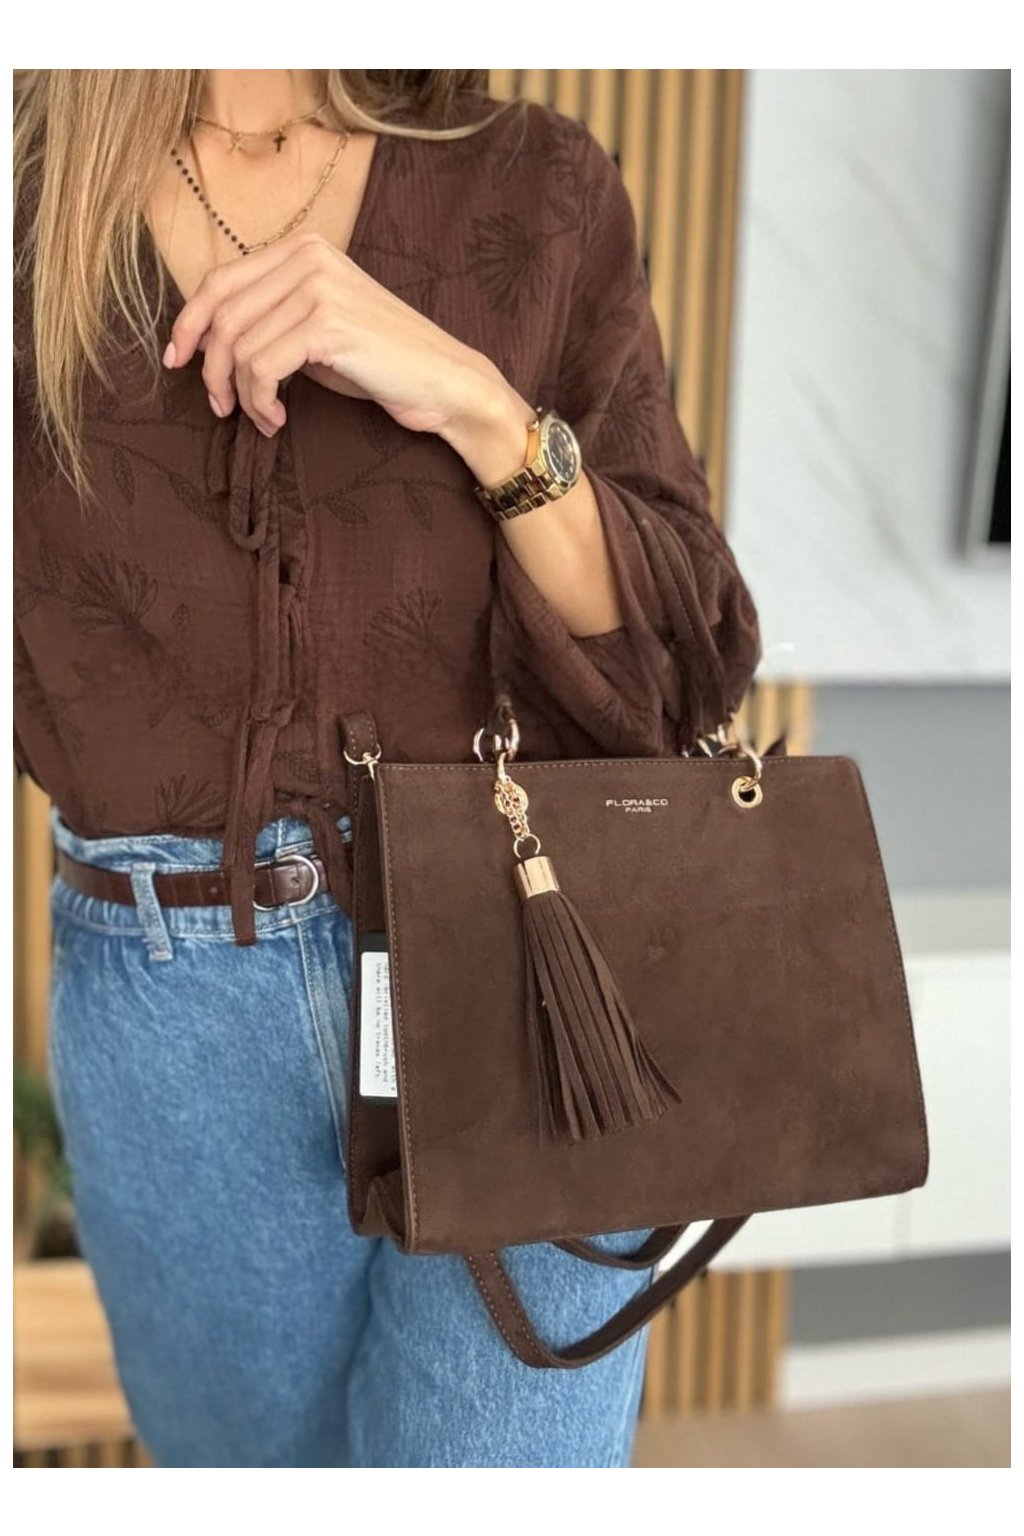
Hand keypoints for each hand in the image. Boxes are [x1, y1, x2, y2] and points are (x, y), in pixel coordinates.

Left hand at [162, 229, 511, 441]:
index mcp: (303, 249)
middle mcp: (308, 258)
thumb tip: (207, 341)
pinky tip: (279, 420)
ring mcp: (318, 288)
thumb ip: (271, 318)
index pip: (219, 280)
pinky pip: (262, 368)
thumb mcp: (317, 327)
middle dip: (211, 368)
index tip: (178, 361)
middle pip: (222, 313)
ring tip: (263, 419)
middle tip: (220, 407)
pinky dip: (260, 403)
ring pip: (239, 345)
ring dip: (241, 396)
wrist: (444, 381)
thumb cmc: (381, 363)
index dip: (189, 323)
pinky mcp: (327, 325)